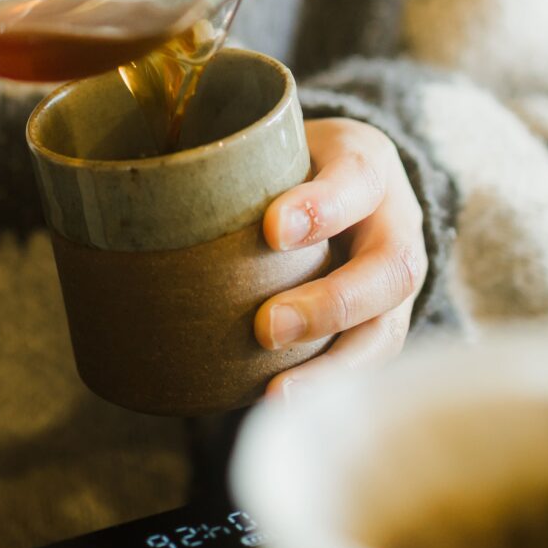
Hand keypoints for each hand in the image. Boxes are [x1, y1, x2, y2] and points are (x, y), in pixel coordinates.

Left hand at [255, 118, 426, 396]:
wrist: (345, 187)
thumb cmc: (294, 166)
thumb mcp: (276, 144)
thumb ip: (237, 163)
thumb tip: (149, 190)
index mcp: (369, 166)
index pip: (357, 179)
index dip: (322, 206)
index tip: (271, 229)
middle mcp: (397, 227)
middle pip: (391, 271)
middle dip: (332, 304)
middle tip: (268, 327)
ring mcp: (396, 285)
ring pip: (387, 331)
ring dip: (333, 368)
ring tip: (279, 394)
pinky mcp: (384, 326)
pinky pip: (367, 362)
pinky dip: (326, 386)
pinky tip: (280, 403)